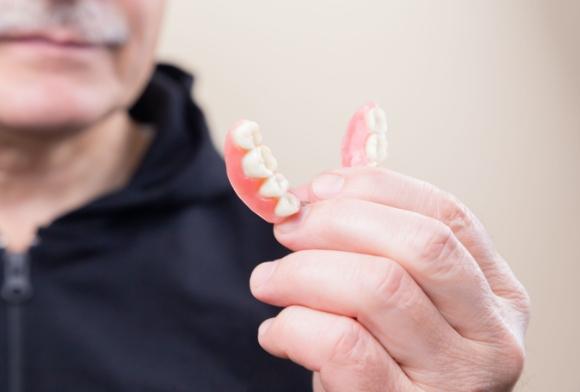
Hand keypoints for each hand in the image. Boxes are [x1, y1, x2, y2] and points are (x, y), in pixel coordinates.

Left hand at [249, 167, 529, 391]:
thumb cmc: (386, 358)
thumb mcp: (401, 300)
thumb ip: (377, 245)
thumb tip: (320, 189)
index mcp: (496, 293)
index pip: (446, 214)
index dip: (374, 189)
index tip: (317, 190)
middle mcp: (491, 335)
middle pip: (418, 244)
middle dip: (336, 222)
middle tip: (286, 229)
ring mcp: (455, 379)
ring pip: (377, 287)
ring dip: (302, 272)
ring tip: (268, 281)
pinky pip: (343, 346)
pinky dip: (294, 326)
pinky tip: (277, 331)